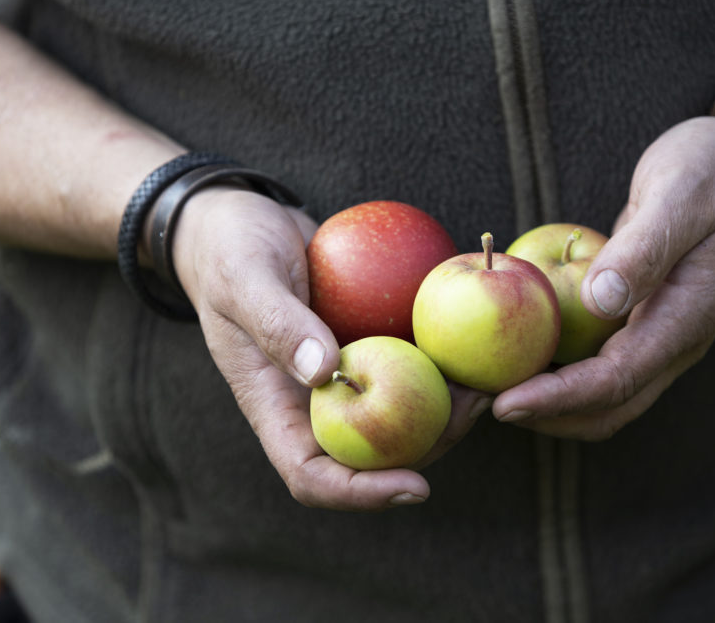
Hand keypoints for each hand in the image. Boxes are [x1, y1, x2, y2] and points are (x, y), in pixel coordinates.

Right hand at [172, 188, 486, 510]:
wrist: (243, 219)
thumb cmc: (229, 249)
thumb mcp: (245, 277)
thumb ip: (279, 323)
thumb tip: (326, 372)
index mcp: (275, 407)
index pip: (312, 476)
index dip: (362, 494)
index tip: (416, 487)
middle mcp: (312, 402)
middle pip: (371, 456)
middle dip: (428, 448)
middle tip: (474, 409)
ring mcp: (341, 376)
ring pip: (397, 416)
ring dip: (444, 410)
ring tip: (485, 382)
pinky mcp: (364, 345)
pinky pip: (405, 368)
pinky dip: (439, 365)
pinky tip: (473, 345)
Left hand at [491, 101, 714, 439]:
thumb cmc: (714, 170)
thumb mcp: (681, 193)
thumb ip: (645, 248)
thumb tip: (601, 300)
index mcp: (687, 319)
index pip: (617, 380)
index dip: (559, 398)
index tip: (505, 402)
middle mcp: (674, 340)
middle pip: (607, 408)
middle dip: (546, 416)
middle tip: (481, 404)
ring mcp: (659, 335)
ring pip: (601, 395)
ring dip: (549, 403)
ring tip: (488, 388)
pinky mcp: (641, 322)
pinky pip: (596, 365)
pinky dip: (556, 371)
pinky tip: (515, 352)